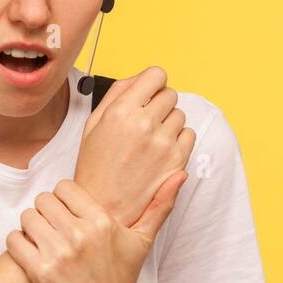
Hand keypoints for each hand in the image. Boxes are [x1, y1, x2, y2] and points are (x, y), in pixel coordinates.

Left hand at [5, 175, 187, 282]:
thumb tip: (180, 175)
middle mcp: (80, 235)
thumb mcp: (142, 241)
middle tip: (51, 226)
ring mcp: (58, 254)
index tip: (66, 212)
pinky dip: (17, 244)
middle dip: (45, 211)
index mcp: (102, 222)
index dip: (62, 198)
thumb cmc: (120, 277)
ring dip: (30, 227)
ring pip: (27, 217)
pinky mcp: (39, 272)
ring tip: (41, 238)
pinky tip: (30, 251)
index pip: (64, 187)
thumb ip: (159, 205)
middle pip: (43, 200)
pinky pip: (14, 240)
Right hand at [74, 66, 196, 228]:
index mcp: (121, 111)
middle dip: (159, 104)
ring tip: (149, 140)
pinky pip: (189, 134)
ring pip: (180, 114)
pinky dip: (178, 139)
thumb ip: (117, 94)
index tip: (149, 92)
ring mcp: (163, 142)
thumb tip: (139, 78)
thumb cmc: (95, 168)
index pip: (155, 75)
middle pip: (170, 94)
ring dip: (168, 123)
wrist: (104, 207)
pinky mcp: (176, 159)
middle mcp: (144, 124)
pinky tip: (160, 151)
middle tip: (145, 121)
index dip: (152, 83)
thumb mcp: (93, 124)